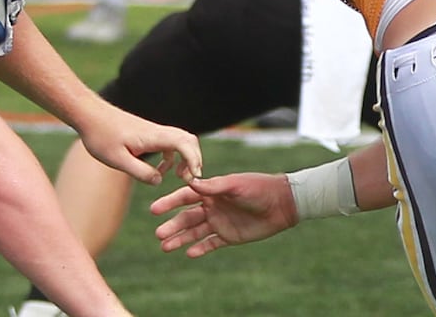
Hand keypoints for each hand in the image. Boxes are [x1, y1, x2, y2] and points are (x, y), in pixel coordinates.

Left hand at [79, 101, 202, 186]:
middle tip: (191, 180)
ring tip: (181, 176)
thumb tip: (159, 180)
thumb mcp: (118, 160)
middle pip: (188, 140)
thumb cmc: (101, 136)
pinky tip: (162, 170)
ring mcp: (153, 131)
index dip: (194, 160)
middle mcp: (157, 131)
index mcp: (153, 136)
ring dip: (186, 157)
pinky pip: (169, 143)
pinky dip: (173, 156)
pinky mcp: (147, 133)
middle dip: (195, 159)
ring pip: (180, 140)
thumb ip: (140, 172)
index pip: (184, 143)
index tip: (194, 177)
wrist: (89, 115)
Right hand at [152, 172, 298, 257]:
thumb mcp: (235, 184)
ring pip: (195, 232)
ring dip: (180, 238)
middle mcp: (213, 206)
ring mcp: (220, 221)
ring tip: (165, 246)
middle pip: (187, 217)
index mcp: (212, 191)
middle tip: (158, 234)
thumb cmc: (258, 188)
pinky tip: (188, 253)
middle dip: (172, 225)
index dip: (170, 203)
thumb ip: (214, 185)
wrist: (281, 203)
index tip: (154, 210)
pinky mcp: (229, 236)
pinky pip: (211, 243)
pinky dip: (200, 248)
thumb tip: (190, 182)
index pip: (186, 197)